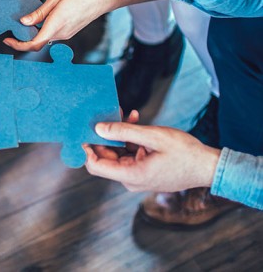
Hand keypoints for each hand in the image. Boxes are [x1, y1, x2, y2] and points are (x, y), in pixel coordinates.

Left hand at [3, 0, 111, 51]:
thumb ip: (39, 13)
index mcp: (56, 25)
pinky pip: (51, 33)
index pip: (34, 44)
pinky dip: (41, 29)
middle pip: (37, 42)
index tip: (8, 39)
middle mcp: (61, 33)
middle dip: (22, 39)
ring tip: (22, 21)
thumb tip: (24, 23)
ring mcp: (66, 34)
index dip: (19, 45)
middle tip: (10, 31)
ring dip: (32, 33)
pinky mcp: (70, 31)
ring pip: (44, 37)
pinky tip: (37, 19)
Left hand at [84, 122, 220, 192]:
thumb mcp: (153, 136)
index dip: (86, 149)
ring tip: (130, 115)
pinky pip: (130, 154)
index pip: (95, 166)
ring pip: (118, 152)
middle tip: (110, 114)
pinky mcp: (144, 170)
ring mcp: (138, 176)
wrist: (209, 166)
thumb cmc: (185, 153)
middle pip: (106, 157)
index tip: (83, 130)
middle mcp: (131, 179)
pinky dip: (131, 139)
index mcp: (131, 175)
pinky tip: (137, 121)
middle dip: (106, 134)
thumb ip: (124, 131)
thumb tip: (98, 128)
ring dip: (121, 134)